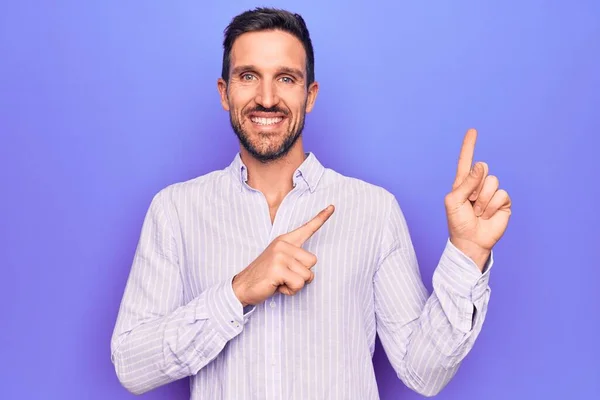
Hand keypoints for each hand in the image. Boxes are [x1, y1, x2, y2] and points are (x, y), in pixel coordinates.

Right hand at [232, 205, 334, 305]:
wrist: (242, 286)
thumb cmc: (265, 276)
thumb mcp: (280, 261)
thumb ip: (294, 258)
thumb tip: (310, 264)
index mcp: (284, 240)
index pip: (306, 228)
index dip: (321, 218)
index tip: (332, 207)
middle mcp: (283, 245)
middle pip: (312, 261)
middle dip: (302, 274)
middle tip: (285, 276)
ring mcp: (280, 256)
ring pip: (307, 275)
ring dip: (296, 284)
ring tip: (280, 281)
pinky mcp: (277, 269)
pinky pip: (298, 284)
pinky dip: (291, 290)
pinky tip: (278, 286)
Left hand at [444, 129, 511, 269]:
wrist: (470, 241)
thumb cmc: (458, 222)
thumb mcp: (454, 201)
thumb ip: (466, 182)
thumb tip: (481, 165)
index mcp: (463, 183)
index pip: (466, 161)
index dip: (469, 146)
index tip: (472, 131)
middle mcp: (478, 185)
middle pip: (483, 168)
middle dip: (475, 186)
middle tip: (470, 202)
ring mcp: (492, 193)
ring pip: (493, 181)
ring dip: (482, 200)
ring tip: (477, 212)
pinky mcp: (503, 202)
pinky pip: (501, 194)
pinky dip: (491, 206)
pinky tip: (487, 215)